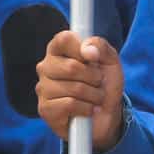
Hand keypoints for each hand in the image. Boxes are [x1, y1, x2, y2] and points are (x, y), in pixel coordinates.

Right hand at [35, 31, 125, 152]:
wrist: (107, 114)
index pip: (64, 39)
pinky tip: (87, 110)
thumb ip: (101, 46)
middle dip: (94, 78)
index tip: (94, 58)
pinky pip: (70, 104)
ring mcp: (43, 88)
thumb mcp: (110, 61)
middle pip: (71, 67)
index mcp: (59, 50)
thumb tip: (87, 49)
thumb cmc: (104, 84)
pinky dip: (86, 108)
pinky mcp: (45, 109)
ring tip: (95, 98)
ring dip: (93, 95)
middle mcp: (46, 67)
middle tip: (98, 83)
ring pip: (74, 88)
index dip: (82, 48)